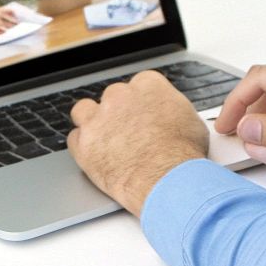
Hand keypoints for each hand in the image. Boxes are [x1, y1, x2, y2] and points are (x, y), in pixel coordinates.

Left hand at [67, 71, 207, 214]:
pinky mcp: (83, 142)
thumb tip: (172, 117)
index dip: (140, 102)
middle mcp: (120, 96)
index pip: (138, 85)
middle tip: (127, 132)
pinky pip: (74, 139)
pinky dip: (82, 147)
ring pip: (84, 110)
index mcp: (147, 86)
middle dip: (118, 113)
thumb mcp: (191, 123)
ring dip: (91, 122)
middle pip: (113, 98)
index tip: (142, 114)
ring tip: (102, 138)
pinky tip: (94, 156)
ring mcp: (98, 117)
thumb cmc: (182, 155)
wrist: (166, 180)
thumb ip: (173, 111)